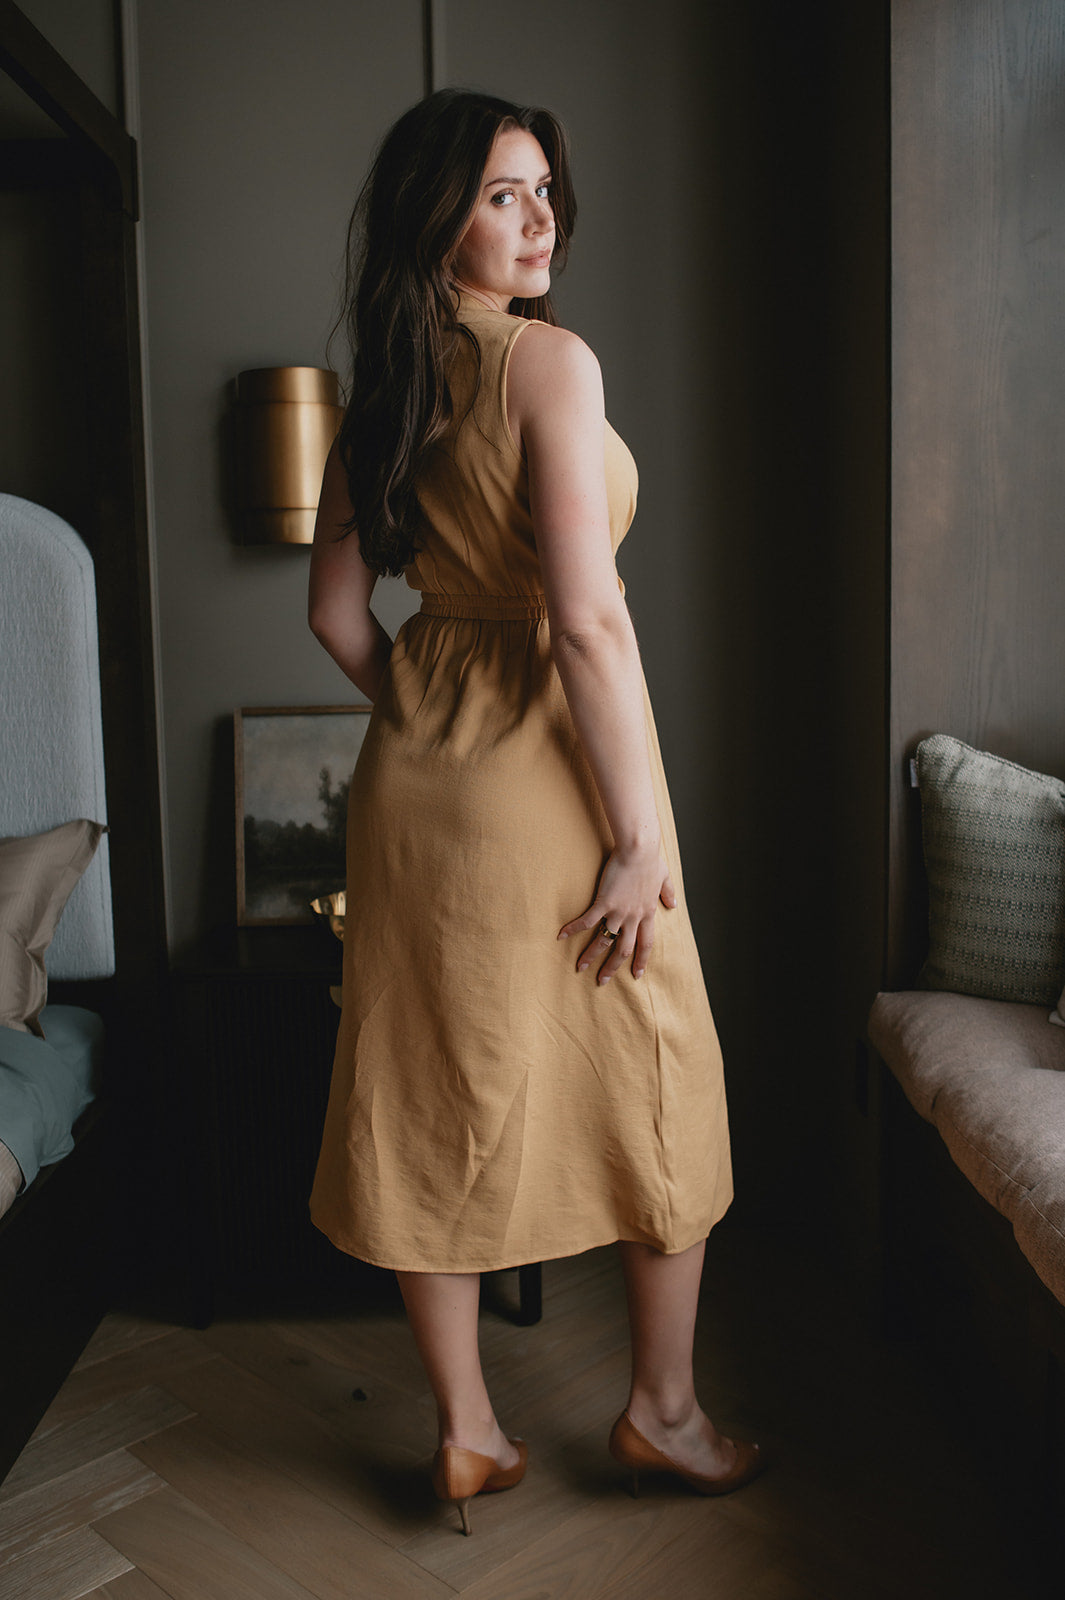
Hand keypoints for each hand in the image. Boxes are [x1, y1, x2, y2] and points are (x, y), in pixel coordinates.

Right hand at [558, 845, 676, 983]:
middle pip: (624, 950)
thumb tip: (673, 905)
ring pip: (604, 941)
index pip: (645, 944)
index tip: (636, 974)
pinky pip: (587, 921)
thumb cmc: (650, 859)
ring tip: (580, 967)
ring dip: (591, 956)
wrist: (639, 849)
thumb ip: (668, 892)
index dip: (640, 960)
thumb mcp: (663, 877)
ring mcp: (619, 911)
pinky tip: (561, 936)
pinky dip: (574, 929)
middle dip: (612, 967)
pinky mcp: (604, 902)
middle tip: (602, 981)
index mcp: (648, 912)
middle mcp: (634, 917)